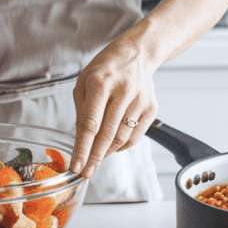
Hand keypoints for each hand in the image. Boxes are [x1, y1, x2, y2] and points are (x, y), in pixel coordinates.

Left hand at [68, 37, 158, 178]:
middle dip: (94, 158)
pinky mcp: (151, 107)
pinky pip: (135, 135)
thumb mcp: (84, 81)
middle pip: (107, 135)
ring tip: (97, 155)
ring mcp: (139, 100)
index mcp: (100, 83)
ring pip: (122, 137)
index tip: (76, 166)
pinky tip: (112, 146)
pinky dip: (122, 145)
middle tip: (86, 173)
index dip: (82, 148)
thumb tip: (80, 140)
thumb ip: (81, 110)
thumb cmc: (105, 68)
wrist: (137, 53)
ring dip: (107, 152)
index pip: (90, 123)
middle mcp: (122, 91)